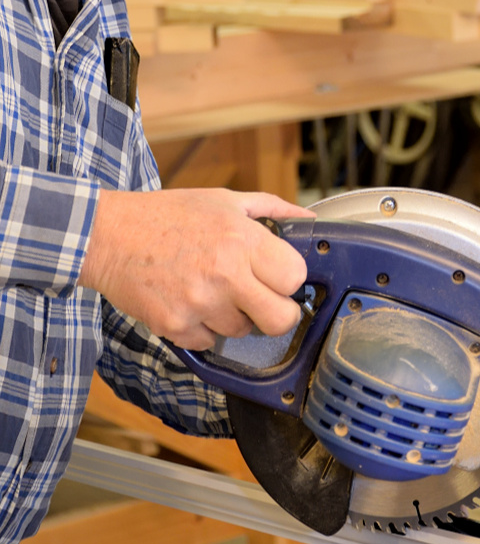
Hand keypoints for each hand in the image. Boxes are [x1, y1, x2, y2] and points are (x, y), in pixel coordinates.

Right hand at [79, 188, 313, 349]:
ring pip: (241, 332)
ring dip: (232, 317)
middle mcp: (225, 275)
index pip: (295, 277)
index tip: (279, 277)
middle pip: (280, 320)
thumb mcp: (224, 201)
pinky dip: (202, 328)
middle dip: (277, 314)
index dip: (290, 279)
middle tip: (263, 302)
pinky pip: (208, 342)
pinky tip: (188, 302)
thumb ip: (272, 210)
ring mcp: (200, 304)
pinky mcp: (175, 326)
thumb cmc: (167, 216)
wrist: (106, 235)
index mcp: (242, 241)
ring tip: (211, 290)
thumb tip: (308, 221)